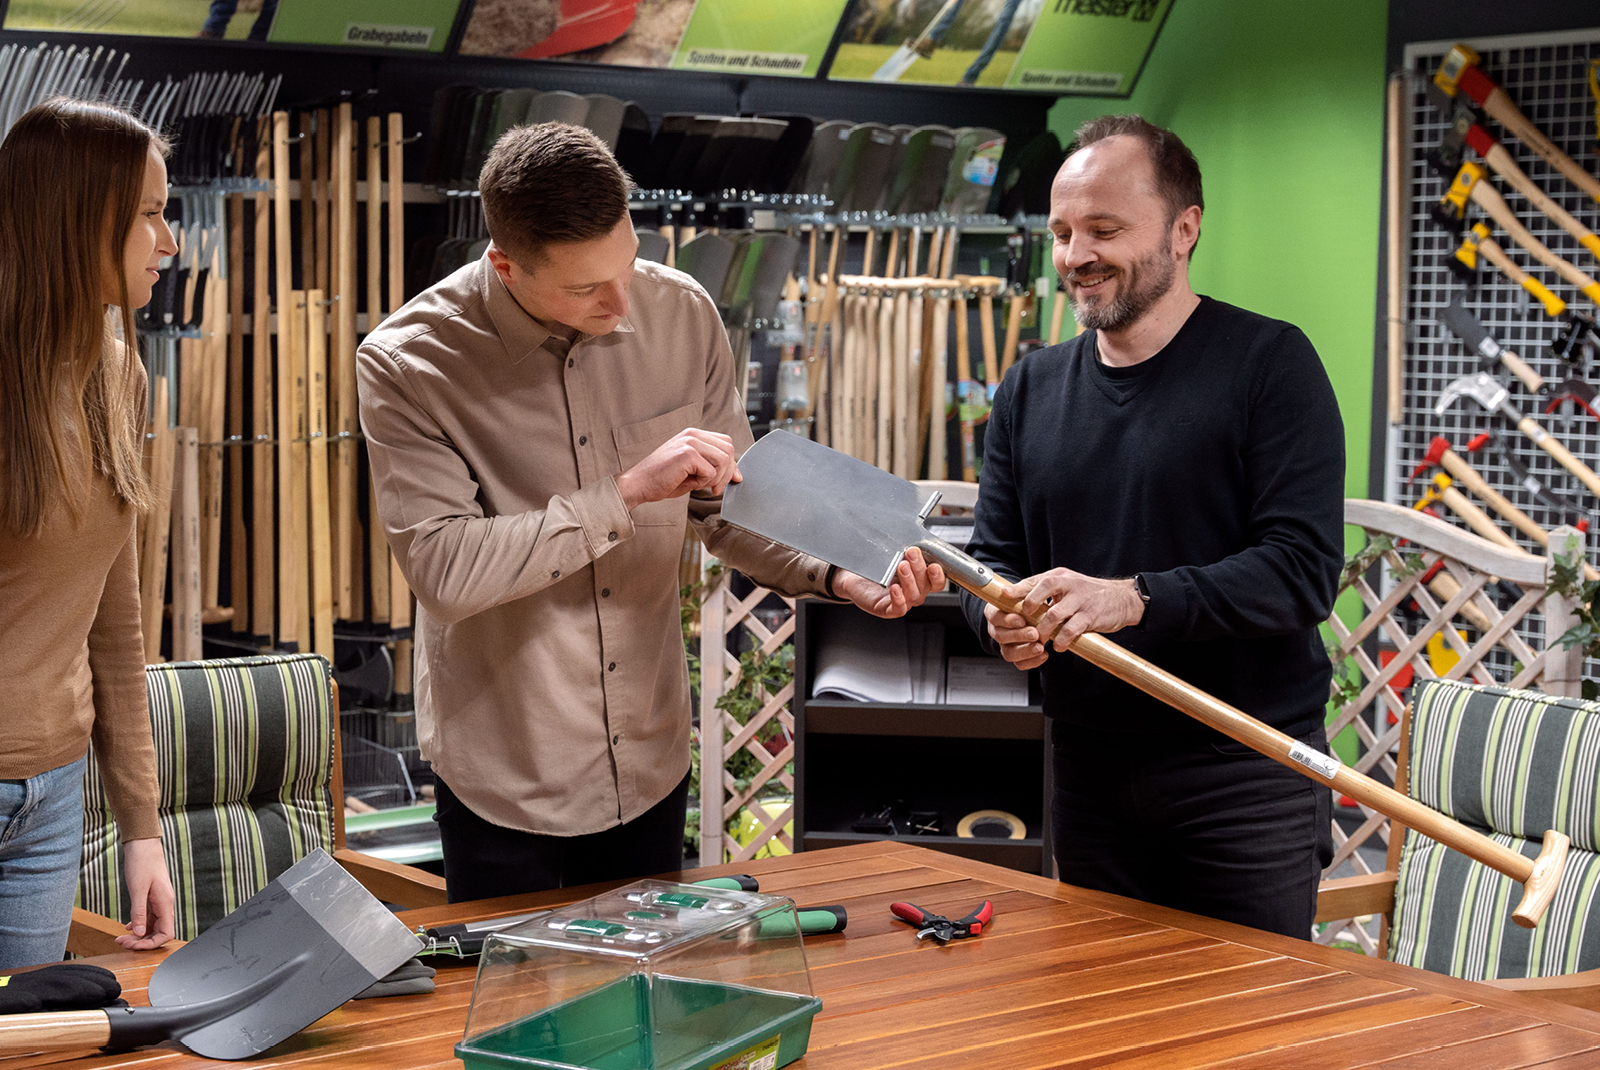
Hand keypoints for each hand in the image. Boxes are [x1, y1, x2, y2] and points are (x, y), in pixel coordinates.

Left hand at [115, 837, 175, 950]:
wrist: (143, 845)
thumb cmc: (142, 863)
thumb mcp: (137, 889)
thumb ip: (139, 913)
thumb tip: (139, 934)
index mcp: (165, 903)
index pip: (166, 934)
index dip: (151, 944)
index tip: (133, 946)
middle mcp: (165, 904)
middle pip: (158, 933)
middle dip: (141, 941)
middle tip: (121, 942)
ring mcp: (159, 902)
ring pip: (152, 926)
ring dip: (138, 935)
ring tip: (120, 937)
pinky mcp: (152, 898)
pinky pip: (148, 918)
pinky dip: (138, 925)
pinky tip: (127, 927)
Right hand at [615, 428, 739, 510]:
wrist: (638, 484)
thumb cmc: (662, 480)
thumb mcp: (693, 470)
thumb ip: (713, 467)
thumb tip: (737, 475)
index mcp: (693, 435)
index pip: (725, 443)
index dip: (731, 463)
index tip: (729, 480)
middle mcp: (693, 434)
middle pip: (729, 449)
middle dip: (727, 473)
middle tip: (715, 488)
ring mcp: (690, 442)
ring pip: (724, 459)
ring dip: (717, 478)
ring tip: (700, 485)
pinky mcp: (687, 453)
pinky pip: (711, 471)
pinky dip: (704, 482)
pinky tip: (689, 482)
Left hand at [831, 548, 944, 618]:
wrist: (854, 579)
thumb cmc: (875, 568)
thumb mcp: (892, 556)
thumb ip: (906, 551)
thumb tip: (914, 535)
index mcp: (919, 580)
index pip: (936, 582)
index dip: (938, 575)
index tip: (934, 564)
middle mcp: (914, 592)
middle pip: (925, 585)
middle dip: (919, 568)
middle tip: (912, 553)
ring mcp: (902, 602)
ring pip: (913, 596)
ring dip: (909, 580)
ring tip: (901, 566)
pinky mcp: (888, 609)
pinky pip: (899, 608)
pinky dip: (899, 599)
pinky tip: (895, 588)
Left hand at [983, 568, 1144, 669]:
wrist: (1121, 599)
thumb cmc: (1089, 594)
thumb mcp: (1067, 586)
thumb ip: (1046, 592)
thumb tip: (1019, 600)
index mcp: (1059, 577)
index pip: (1034, 581)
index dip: (1017, 589)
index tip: (1004, 596)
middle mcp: (1068, 584)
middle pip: (1040, 595)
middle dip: (1029, 613)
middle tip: (1026, 626)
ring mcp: (1080, 599)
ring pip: (1053, 615)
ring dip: (1044, 631)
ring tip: (1041, 640)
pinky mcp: (1091, 615)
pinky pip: (1071, 630)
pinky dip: (1062, 640)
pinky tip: (1059, 646)